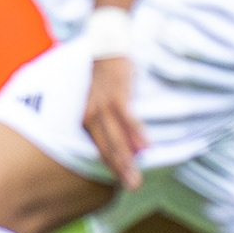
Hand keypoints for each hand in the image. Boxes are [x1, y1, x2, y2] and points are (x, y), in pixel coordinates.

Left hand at [81, 56, 147, 191]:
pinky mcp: (117, 94)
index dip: (111, 168)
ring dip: (127, 159)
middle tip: (132, 188)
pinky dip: (136, 133)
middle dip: (119, 171)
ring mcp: (104, 105)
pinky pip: (128, 118)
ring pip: (116, 137)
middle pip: (107, 148)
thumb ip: (112, 123)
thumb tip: (130, 146)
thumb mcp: (102, 101)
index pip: (100, 150)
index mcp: (87, 119)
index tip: (121, 185)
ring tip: (136, 178)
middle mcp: (92, 115)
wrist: (105, 44)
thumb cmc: (106, 77)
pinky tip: (146, 148)